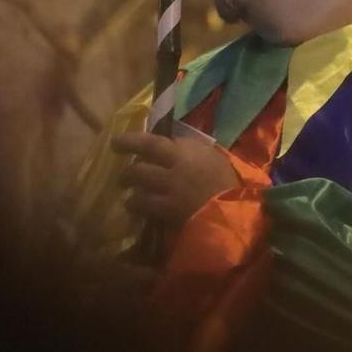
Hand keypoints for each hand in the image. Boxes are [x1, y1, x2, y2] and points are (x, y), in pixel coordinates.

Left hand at [113, 131, 238, 224]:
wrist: (236, 206)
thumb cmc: (229, 178)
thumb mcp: (211, 155)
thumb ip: (189, 149)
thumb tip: (170, 145)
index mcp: (184, 151)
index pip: (149, 142)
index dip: (129, 141)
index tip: (115, 142)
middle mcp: (172, 168)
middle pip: (139, 167)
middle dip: (127, 171)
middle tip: (124, 175)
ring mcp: (169, 190)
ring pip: (138, 186)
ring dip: (130, 189)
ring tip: (129, 194)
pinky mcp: (169, 209)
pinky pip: (144, 206)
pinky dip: (137, 204)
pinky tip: (136, 206)